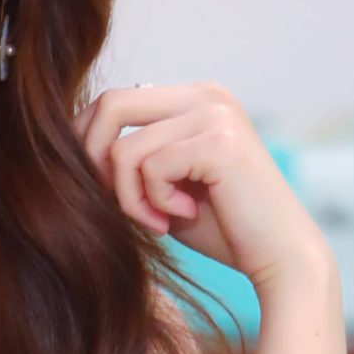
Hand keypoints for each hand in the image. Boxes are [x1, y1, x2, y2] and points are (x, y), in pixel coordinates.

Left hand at [73, 80, 331, 294]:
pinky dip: (154, 203)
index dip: (89, 145)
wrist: (280, 259)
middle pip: (110, 105)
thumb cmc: (225, 230)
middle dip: (95, 163)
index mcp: (193, 99)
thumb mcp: (165, 188)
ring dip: (129, 198)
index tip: (100, 191)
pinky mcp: (218, 140)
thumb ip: (132, 163)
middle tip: (114, 205)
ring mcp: (214, 113)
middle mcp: (206, 95)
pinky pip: (149, 168)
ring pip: (124, 149)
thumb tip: (73, 151)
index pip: (115, 101)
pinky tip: (184, 216)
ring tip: (159, 222)